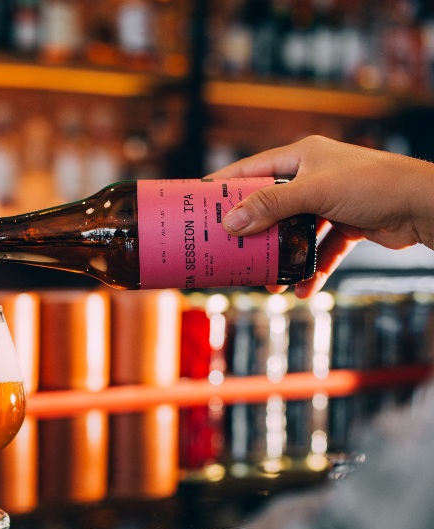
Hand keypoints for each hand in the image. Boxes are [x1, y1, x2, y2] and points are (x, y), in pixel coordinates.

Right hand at [208, 135, 433, 296]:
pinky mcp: (346, 224)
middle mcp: (313, 176)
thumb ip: (271, 205)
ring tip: (271, 281)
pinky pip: (321, 248)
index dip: (226, 185)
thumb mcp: (314, 192)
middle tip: (233, 250)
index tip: (202, 202)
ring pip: (295, 232)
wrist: (424, 205)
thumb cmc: (373, 185)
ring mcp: (330, 201)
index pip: (252, 169)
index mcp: (302, 156)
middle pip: (271, 205)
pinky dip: (313, 268)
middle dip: (255, 232)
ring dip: (284, 258)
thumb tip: (232, 222)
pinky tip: (304, 288)